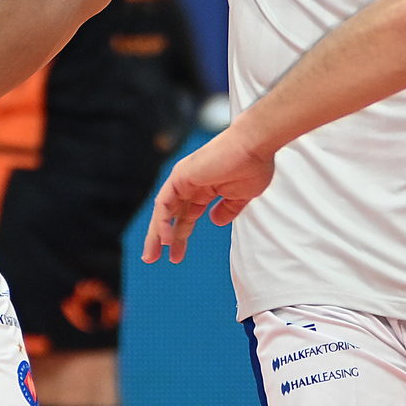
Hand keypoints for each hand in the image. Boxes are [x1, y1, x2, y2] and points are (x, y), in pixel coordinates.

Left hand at [140, 128, 275, 264]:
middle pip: (171, 215)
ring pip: (163, 211)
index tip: (176, 257)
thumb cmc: (252, 166)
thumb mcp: (241, 197)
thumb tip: (215, 222)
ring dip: (155, 234)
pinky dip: (163, 222)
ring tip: (151, 256)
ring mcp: (183, 179)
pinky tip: (165, 240)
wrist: (254, 146)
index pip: (187, 216)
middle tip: (152, 259)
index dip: (180, 236)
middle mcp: (191, 184)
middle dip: (162, 238)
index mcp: (205, 189)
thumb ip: (227, 209)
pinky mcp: (180, 176)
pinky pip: (164, 203)